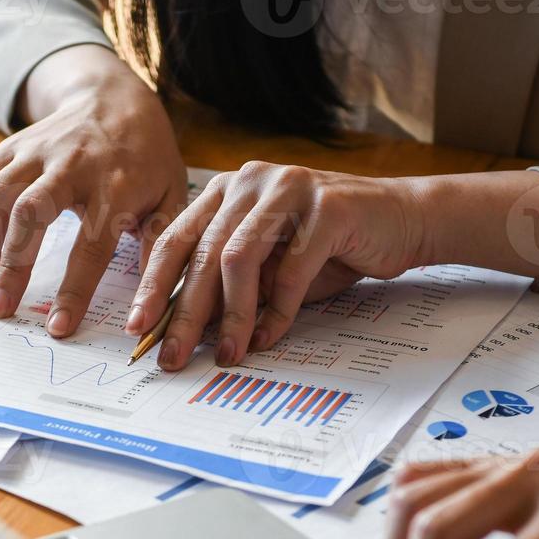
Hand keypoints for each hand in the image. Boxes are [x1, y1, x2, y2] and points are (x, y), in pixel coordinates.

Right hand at [0, 46, 185, 336]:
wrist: (115, 97)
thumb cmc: (146, 159)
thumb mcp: (171, 198)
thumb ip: (160, 248)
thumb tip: (150, 308)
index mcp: (115, 185)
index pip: (91, 245)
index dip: (75, 288)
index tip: (59, 327)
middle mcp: (71, 164)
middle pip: (30, 214)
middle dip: (11, 265)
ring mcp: (36, 152)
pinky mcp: (11, 147)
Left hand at [129, 162, 426, 369]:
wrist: (400, 222)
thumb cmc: (328, 248)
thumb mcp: (268, 269)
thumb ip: (228, 289)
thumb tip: (185, 332)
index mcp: (226, 191)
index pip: (175, 240)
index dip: (153, 286)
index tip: (137, 328)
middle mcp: (250, 181)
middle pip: (201, 254)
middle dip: (183, 314)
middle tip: (171, 356)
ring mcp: (287, 187)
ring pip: (239, 259)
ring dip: (230, 316)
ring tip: (227, 355)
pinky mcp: (326, 205)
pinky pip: (291, 269)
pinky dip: (278, 311)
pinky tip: (268, 338)